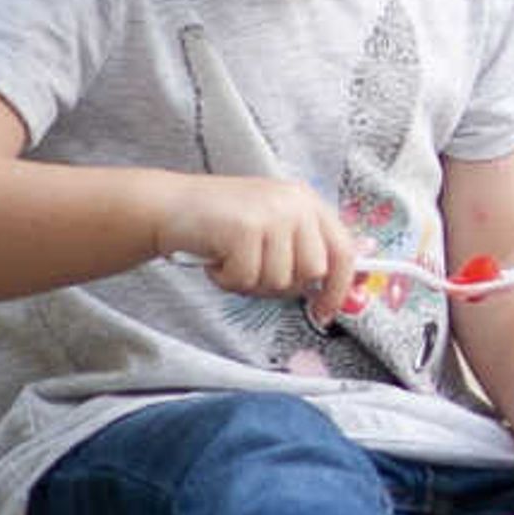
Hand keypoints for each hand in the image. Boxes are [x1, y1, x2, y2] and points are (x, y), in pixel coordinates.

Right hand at [155, 177, 360, 322]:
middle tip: (252, 271)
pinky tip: (216, 258)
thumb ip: (300, 250)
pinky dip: (228, 279)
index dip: (338, 287)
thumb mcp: (271, 226)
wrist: (169, 205)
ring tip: (230, 258)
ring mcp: (272, 213)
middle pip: (312, 271)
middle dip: (282, 283)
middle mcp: (296, 203)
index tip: (325, 312)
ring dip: (250, 281)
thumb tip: (328, 291)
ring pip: (279, 280)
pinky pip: (248, 279)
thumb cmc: (220, 222)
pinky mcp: (246, 228)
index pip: (344, 250)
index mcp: (308, 202)